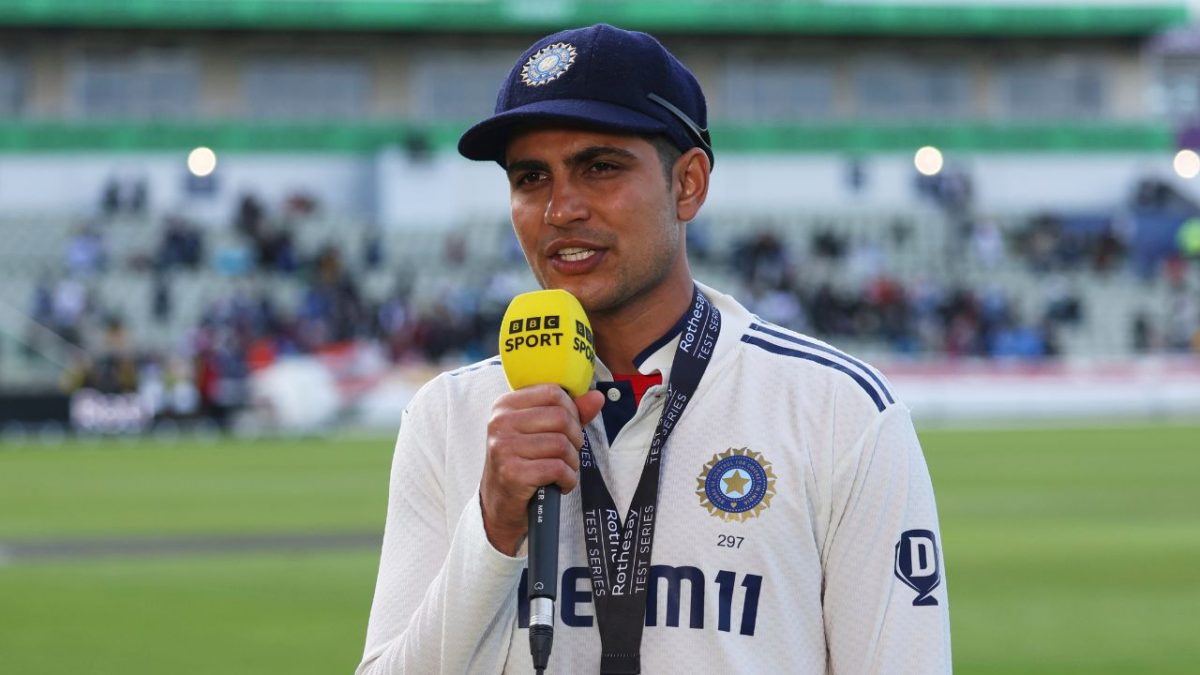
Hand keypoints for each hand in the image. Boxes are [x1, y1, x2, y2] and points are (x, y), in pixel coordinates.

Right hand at [481, 384, 604, 555]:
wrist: (499, 504)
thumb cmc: (523, 463)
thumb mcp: (541, 432)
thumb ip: (570, 412)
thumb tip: (597, 397)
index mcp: (505, 405)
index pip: (553, 393)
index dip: (572, 411)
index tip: (568, 429)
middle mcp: (500, 422)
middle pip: (561, 418)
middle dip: (575, 439)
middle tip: (567, 454)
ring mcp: (504, 447)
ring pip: (562, 444)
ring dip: (571, 463)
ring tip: (562, 471)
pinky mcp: (512, 473)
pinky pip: (558, 468)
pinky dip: (568, 480)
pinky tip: (559, 484)